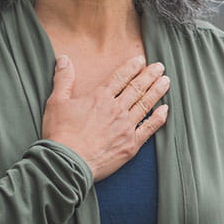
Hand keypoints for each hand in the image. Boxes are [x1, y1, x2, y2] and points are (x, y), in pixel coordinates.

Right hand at [42, 54, 169, 181]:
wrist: (67, 163)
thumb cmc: (60, 134)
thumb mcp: (56, 102)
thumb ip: (63, 79)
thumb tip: (64, 59)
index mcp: (100, 97)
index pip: (120, 77)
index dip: (132, 67)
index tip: (141, 60)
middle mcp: (116, 109)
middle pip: (137, 88)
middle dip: (150, 75)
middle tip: (160, 67)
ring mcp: (126, 127)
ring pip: (145, 104)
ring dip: (157, 91)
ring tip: (166, 81)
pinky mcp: (130, 144)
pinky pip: (149, 128)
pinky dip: (159, 118)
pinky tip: (165, 110)